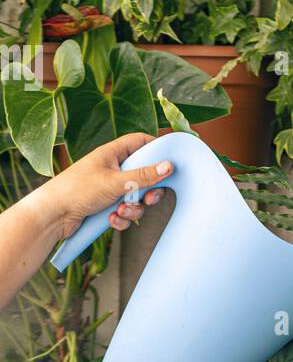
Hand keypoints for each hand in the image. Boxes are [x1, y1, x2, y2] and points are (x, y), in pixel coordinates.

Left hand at [38, 134, 172, 239]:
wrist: (52, 216)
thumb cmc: (77, 190)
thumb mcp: (115, 182)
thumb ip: (144, 176)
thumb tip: (169, 166)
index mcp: (113, 153)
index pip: (141, 142)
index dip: (157, 148)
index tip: (170, 161)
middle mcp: (113, 169)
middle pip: (144, 174)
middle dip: (149, 190)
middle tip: (150, 198)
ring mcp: (110, 188)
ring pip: (136, 197)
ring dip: (133, 208)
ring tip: (121, 211)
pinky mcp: (107, 206)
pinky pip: (126, 211)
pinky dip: (122, 218)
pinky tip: (111, 219)